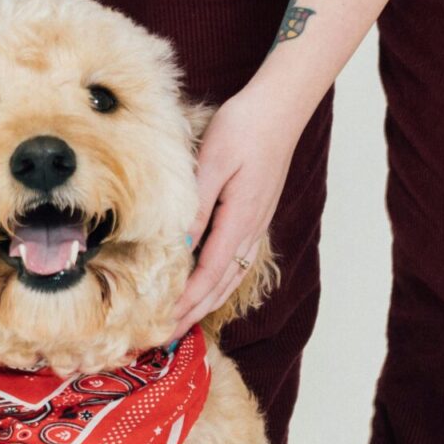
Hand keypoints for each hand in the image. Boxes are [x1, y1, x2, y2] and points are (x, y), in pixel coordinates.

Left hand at [171, 85, 308, 336]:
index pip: (208, 275)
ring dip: (206, 302)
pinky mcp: (255, 215)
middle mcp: (251, 229)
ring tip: (181, 322)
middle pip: (220, 284)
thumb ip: (197, 206)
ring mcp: (256, 224)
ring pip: (230, 275)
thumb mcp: (213, 162)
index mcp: (240, 219)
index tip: (163, 325)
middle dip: (192, 313)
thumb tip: (180, 245)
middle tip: (163, 337)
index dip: (186, 303)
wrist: (280, 106)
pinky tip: (206, 287)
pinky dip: (218, 282)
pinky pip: (235, 260)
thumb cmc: (245, 126)